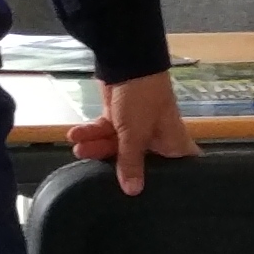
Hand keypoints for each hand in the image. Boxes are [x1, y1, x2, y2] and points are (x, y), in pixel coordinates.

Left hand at [71, 71, 200, 194]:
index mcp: (172, 141)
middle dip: (117, 166)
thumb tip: (133, 193)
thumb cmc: (142, 97)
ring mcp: (137, 126)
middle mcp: (157, 137)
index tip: (159, 196)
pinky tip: (75, 134)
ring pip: (117, 146)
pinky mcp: (119, 116)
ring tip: (77, 149)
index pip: (179, 167)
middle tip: (97, 175)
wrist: (126, 57)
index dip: (171, 181)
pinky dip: (91, 132)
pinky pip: (106, 131)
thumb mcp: (135, 133)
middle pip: (140, 162)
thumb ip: (131, 163)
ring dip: (96, 146)